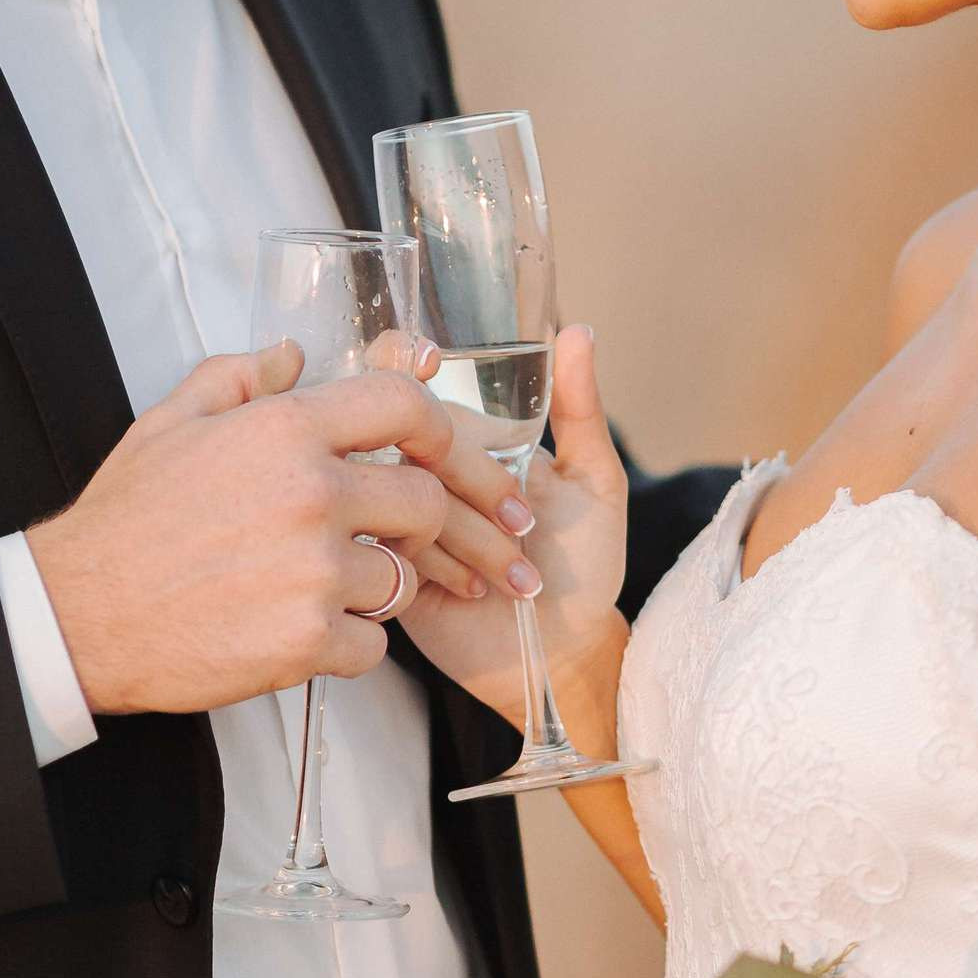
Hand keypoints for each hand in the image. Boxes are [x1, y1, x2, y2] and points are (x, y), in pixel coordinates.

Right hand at [27, 343, 533, 715]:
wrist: (76, 614)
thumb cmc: (124, 519)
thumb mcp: (170, 421)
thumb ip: (240, 377)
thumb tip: (292, 354)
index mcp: (284, 431)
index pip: (405, 405)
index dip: (438, 430)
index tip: (442, 454)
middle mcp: (312, 494)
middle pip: (426, 501)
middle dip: (421, 523)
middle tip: (403, 541)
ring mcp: (316, 571)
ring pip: (402, 580)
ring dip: (379, 588)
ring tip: (327, 588)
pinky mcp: (308, 641)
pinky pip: (373, 646)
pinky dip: (350, 646)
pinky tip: (308, 636)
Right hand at [401, 325, 629, 730]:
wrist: (562, 648)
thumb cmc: (582, 563)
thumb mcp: (594, 481)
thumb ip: (580, 409)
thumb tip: (577, 330)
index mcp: (460, 439)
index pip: (407, 381)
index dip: (402, 361)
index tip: (428, 363)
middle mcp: (419, 472)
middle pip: (398, 432)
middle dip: (461, 470)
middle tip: (522, 518)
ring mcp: (395, 518)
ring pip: (395, 489)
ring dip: (465, 529)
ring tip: (518, 566)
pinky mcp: (383, 567)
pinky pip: (385, 544)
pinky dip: (438, 563)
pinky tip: (478, 588)